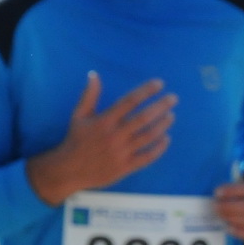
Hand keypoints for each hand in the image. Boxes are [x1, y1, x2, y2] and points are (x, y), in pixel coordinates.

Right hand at [27, 73, 176, 205]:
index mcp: (104, 120)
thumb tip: (94, 74)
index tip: (159, 83)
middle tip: (174, 98)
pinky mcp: (125, 167)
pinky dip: (159, 148)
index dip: (146, 91)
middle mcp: (114, 135)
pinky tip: (167, 138)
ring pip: (148, 137)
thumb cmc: (76, 139)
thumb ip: (89, 95)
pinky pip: (147, 157)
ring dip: (162, 125)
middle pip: (143, 118)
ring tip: (171, 115)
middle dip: (161, 106)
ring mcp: (121, 152)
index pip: (129, 101)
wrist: (69, 170)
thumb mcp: (78, 115)